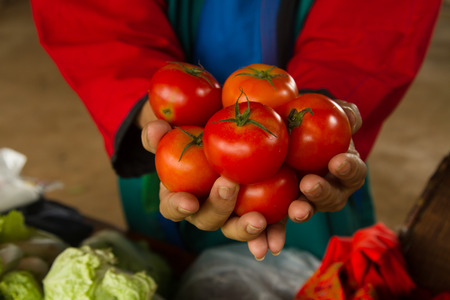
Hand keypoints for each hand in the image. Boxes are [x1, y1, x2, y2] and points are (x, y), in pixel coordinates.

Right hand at [140, 117, 271, 256]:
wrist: (219, 134)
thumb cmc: (191, 133)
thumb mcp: (174, 129)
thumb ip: (160, 133)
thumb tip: (154, 130)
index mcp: (180, 194)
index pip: (172, 206)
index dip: (178, 206)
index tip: (188, 200)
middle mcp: (204, 209)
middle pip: (207, 219)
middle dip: (218, 208)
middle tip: (229, 186)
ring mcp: (231, 212)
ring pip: (235, 228)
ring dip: (245, 229)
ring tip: (259, 221)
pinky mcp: (256, 209)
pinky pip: (265, 224)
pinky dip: (272, 233)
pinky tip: (279, 239)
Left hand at [243, 99, 366, 259]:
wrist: (283, 129)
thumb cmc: (311, 119)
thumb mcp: (328, 111)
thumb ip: (343, 113)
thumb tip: (352, 116)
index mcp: (342, 168)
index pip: (352, 170)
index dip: (348, 168)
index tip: (338, 161)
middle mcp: (326, 189)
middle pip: (330, 197)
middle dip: (322, 193)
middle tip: (309, 184)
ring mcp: (302, 200)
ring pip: (305, 211)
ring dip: (300, 213)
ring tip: (293, 211)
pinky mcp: (277, 208)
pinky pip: (274, 223)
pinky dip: (269, 235)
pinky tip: (261, 248)